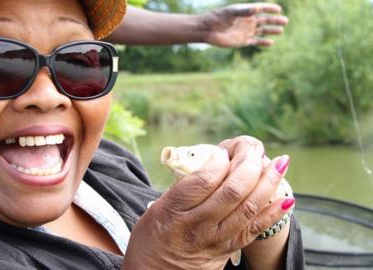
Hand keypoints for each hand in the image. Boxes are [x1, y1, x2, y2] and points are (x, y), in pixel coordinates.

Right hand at [123, 136, 291, 268]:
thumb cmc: (152, 236)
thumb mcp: (155, 207)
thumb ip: (183, 188)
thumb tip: (216, 163)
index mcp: (173, 211)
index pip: (204, 180)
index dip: (220, 160)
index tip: (223, 151)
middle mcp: (197, 225)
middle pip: (232, 190)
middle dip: (250, 163)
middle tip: (255, 147)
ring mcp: (215, 240)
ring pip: (249, 207)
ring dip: (269, 182)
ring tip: (279, 162)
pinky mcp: (228, 250)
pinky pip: (255, 230)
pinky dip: (274, 212)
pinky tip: (287, 198)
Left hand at [199, 3, 288, 47]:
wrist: (207, 30)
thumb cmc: (217, 18)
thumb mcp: (230, 12)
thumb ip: (243, 11)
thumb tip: (256, 9)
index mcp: (246, 12)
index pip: (261, 9)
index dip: (270, 9)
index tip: (278, 9)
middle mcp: (248, 21)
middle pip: (265, 20)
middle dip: (275, 21)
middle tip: (285, 21)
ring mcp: (246, 31)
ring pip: (262, 31)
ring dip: (271, 31)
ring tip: (281, 31)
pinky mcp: (243, 41)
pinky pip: (255, 41)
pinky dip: (263, 42)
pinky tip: (271, 42)